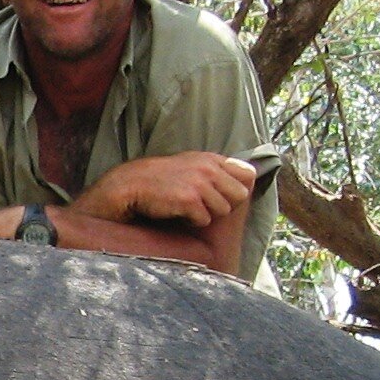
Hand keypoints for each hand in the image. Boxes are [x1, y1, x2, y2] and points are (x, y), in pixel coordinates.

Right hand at [71, 152, 256, 226]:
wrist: (128, 186)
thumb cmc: (160, 180)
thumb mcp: (190, 165)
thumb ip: (217, 168)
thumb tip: (250, 174)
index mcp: (211, 158)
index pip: (247, 173)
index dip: (236, 188)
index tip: (219, 192)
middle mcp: (208, 167)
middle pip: (239, 196)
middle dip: (222, 204)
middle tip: (199, 202)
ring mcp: (199, 182)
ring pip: (223, 211)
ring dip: (205, 214)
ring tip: (185, 206)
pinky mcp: (189, 199)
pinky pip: (204, 219)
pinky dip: (191, 221)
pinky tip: (176, 212)